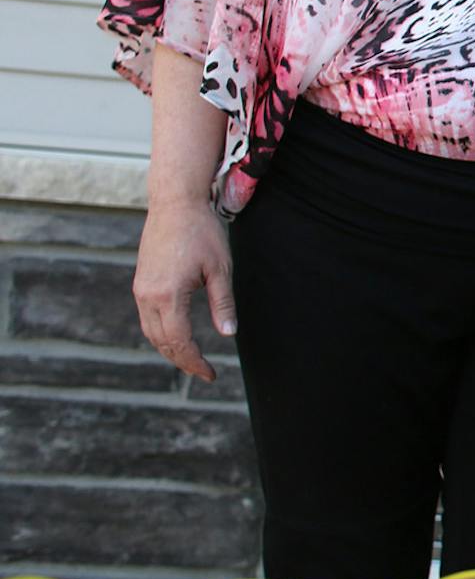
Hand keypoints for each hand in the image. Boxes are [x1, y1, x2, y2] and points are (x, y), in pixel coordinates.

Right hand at [133, 199, 234, 382]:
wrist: (174, 204)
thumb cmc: (202, 233)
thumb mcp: (220, 269)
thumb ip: (223, 304)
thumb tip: (229, 334)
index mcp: (168, 295)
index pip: (179, 341)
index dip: (194, 362)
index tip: (210, 374)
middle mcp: (148, 296)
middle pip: (162, 342)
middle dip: (182, 361)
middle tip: (203, 372)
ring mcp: (141, 289)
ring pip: (151, 332)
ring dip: (169, 349)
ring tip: (191, 359)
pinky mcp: (141, 283)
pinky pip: (148, 318)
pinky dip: (161, 333)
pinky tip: (177, 336)